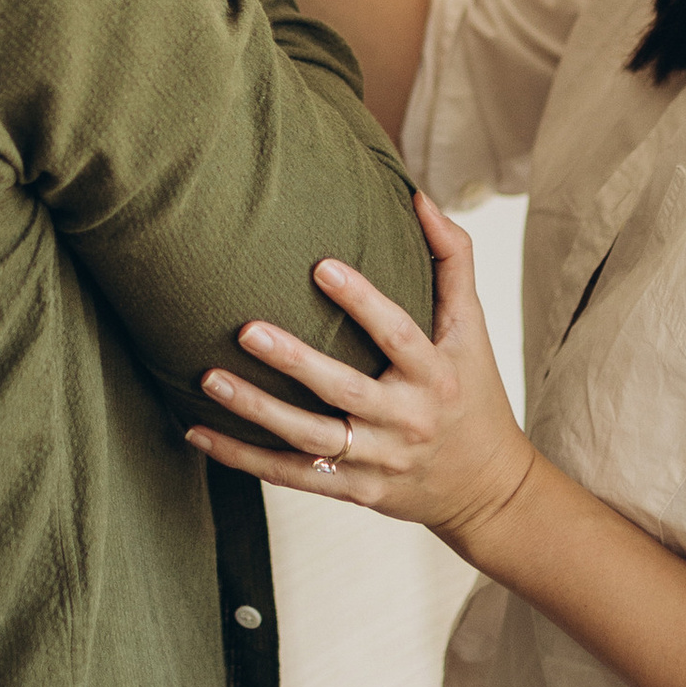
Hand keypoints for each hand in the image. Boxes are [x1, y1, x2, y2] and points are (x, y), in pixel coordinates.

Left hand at [184, 191, 546, 560]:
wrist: (487, 488)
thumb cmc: (471, 390)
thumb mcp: (472, 329)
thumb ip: (451, 260)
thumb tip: (418, 196)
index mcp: (436, 374)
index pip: (400, 334)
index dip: (363, 302)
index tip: (321, 266)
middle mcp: (407, 419)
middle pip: (346, 391)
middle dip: (296, 362)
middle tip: (245, 330)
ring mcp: (378, 460)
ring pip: (310, 438)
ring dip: (257, 411)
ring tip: (209, 378)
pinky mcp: (354, 490)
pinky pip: (292, 475)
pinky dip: (244, 458)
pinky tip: (198, 433)